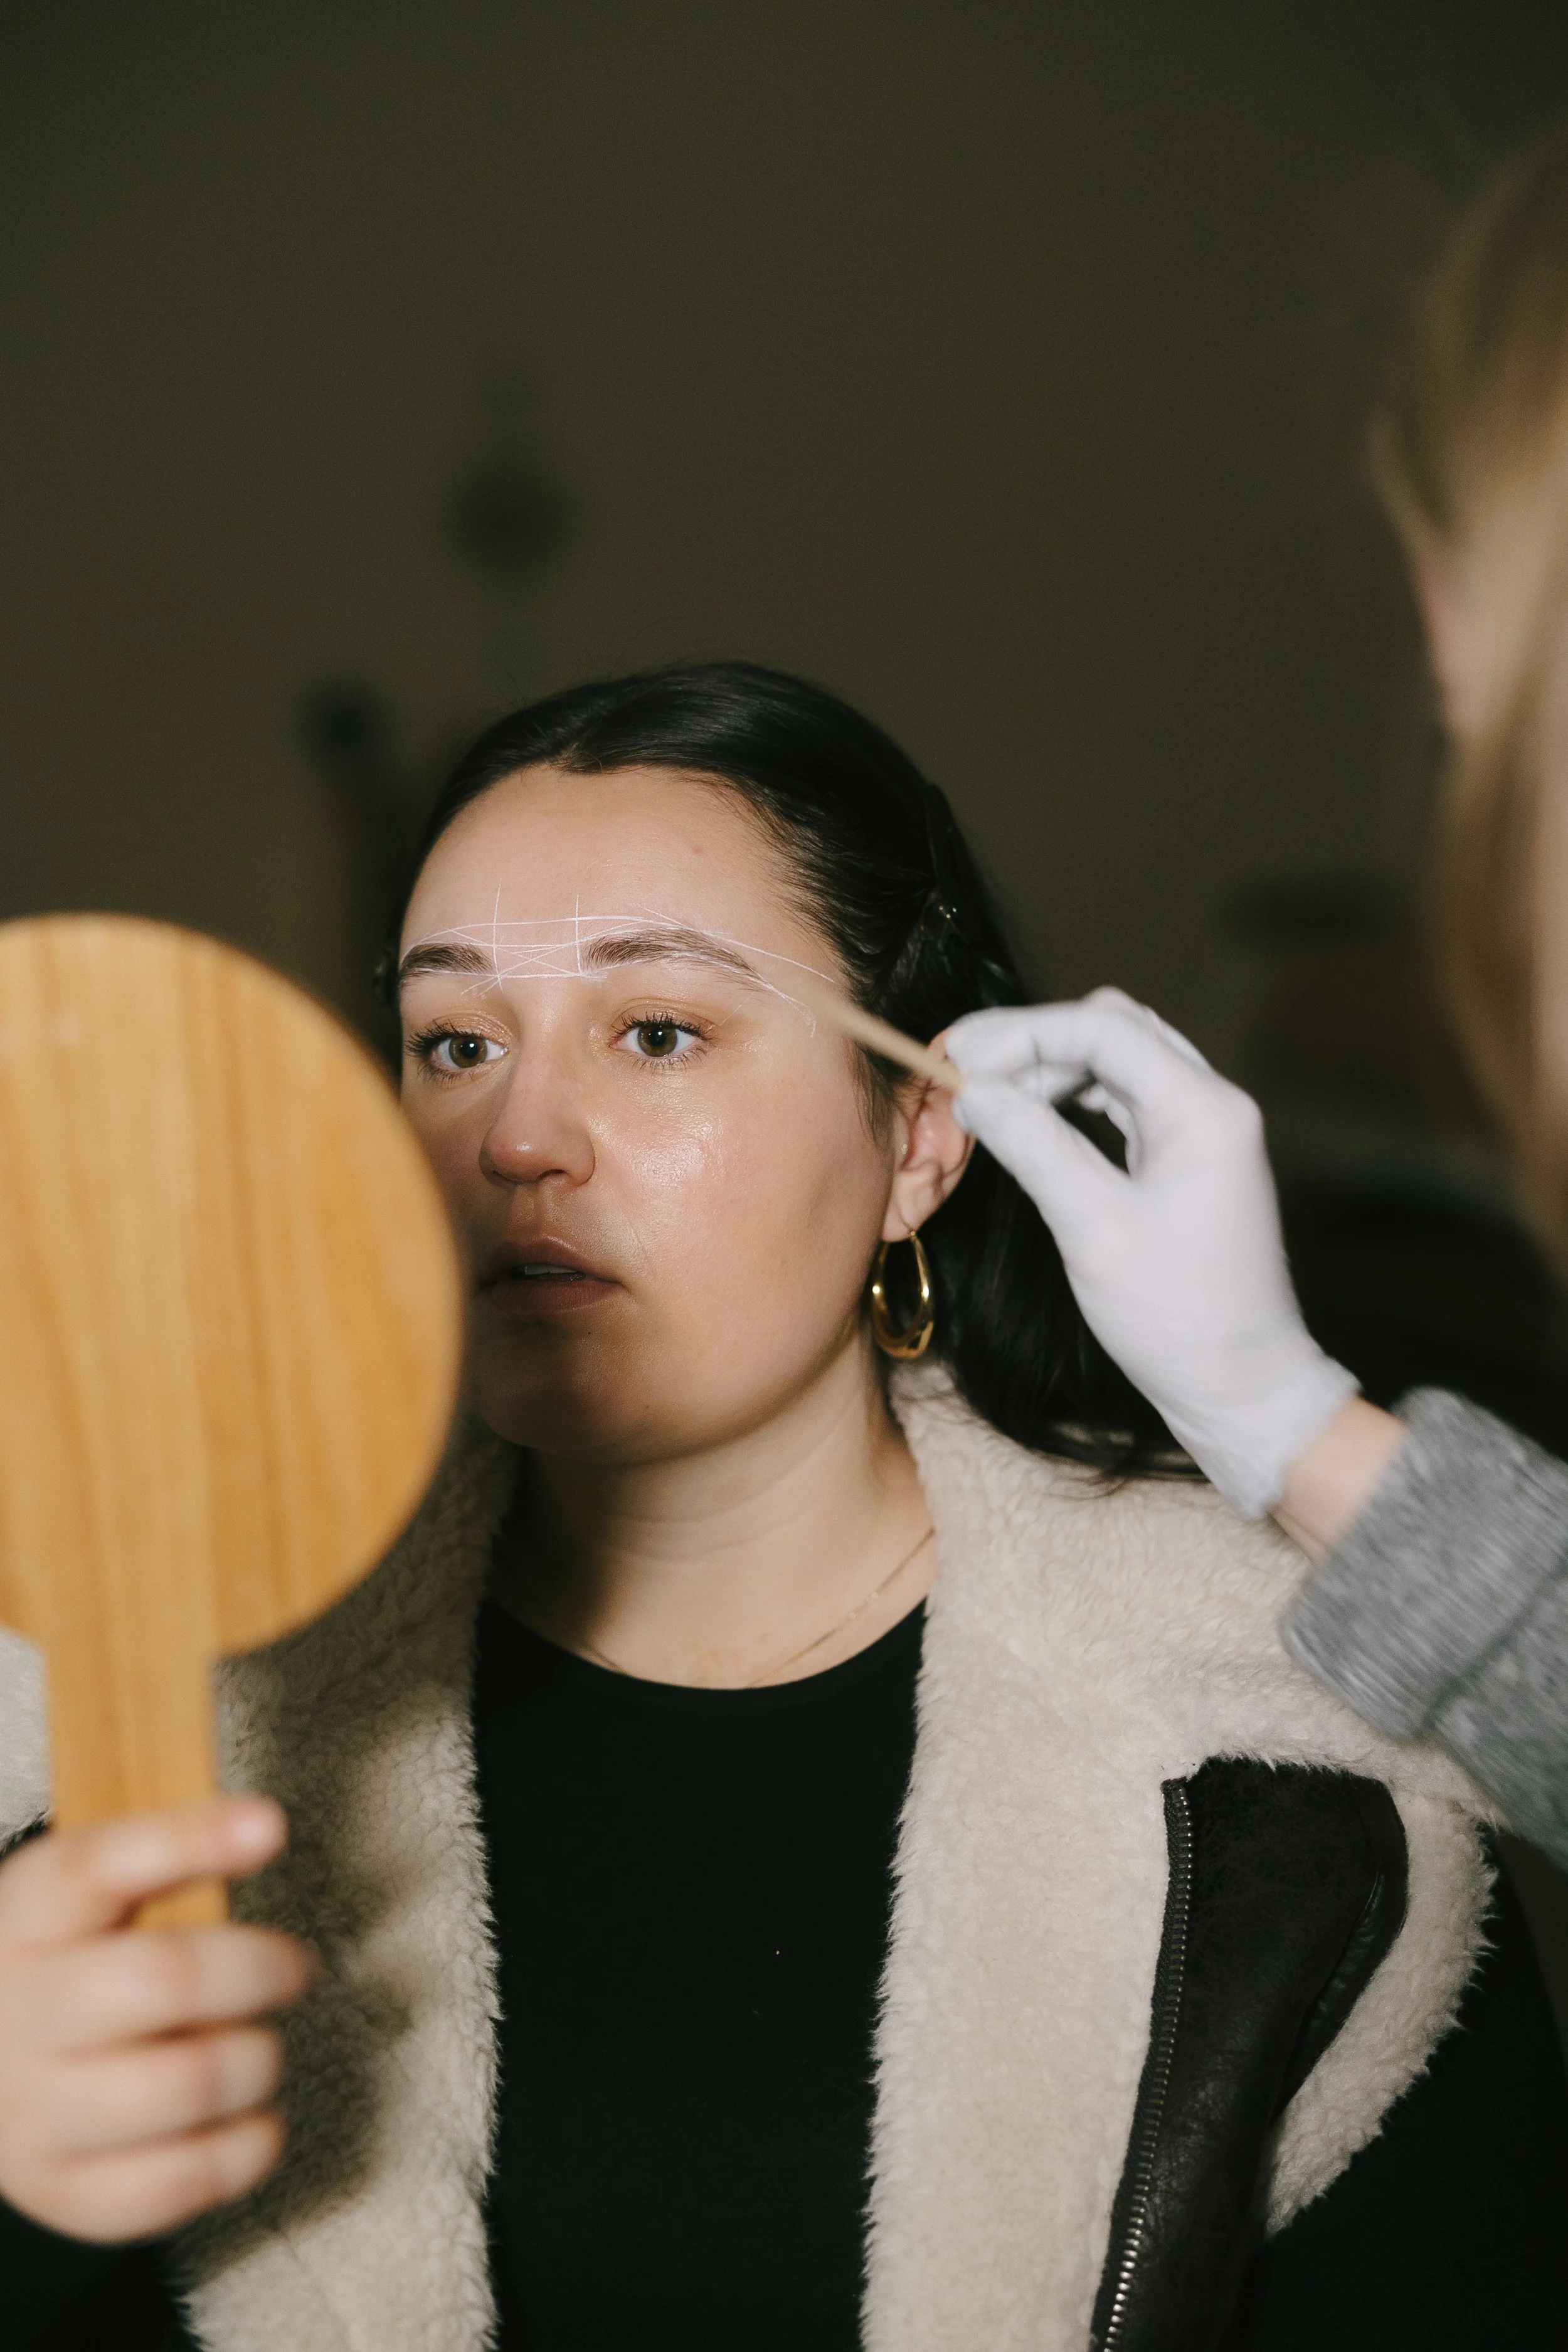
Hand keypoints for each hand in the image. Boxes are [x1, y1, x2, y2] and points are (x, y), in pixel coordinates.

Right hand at [0, 1798, 315, 2241]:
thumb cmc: (69, 1965)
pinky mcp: (61, 2189)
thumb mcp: (86, 1897)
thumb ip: (161, 1860)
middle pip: (162, 1979)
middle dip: (259, 1969)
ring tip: (260, 2048)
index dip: (191, 1839)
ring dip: (256, 2061)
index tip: (270, 1825)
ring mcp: (32, 2111)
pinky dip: (242, 2151)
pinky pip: (174, 2183)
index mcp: (24, 1919)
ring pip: (182, 2085)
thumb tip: (263, 1827)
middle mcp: (17, 2014)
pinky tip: (253, 2119)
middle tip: (295, 1968)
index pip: (98, 1865)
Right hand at [947, 988, 1357, 1516]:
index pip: (1102, 1030)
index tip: (955, 1055)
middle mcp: (1211, 1105)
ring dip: (1050, 1070)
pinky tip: (1031, 1121)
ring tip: (987, 1098)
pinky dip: (1073, 1102)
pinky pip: (1124, 1104)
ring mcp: (1203, 1132)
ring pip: (1118, 1064)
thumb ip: (1034, 1147)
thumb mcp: (1094, 1227)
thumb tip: (974, 1092)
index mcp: (1204, 1109)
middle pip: (1113, 1031)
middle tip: (963, 1071)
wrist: (1242, 1389)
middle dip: (1033, 1042)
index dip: (1021, 1033)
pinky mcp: (1187, 1161)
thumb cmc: (1178, 1318)